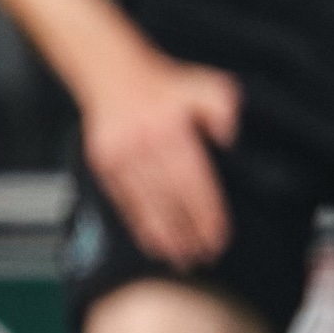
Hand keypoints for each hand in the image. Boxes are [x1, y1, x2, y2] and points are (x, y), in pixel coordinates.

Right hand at [79, 40, 242, 268]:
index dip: (207, 212)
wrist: (113, 73)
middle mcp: (145, 146)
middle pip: (171, 199)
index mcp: (173, 130)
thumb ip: (224, 109)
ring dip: (164, 235)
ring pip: (146, 204)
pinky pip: (124, 201)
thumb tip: (229, 138)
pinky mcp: (104, 165)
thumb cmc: (168, 85)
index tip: (219, 235)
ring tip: (180, 259)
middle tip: (205, 257)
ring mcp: (121, 157)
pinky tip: (152, 241)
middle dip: (188, 232)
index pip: (194, 181)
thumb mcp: (208, 85)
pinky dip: (138, 224)